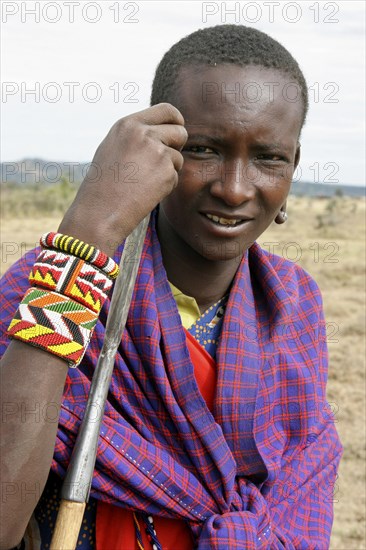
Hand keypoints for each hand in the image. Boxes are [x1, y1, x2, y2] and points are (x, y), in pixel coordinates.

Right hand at [59, 103, 187, 254]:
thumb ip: (137, 136)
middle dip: (177, 146)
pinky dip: (165, 187)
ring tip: (143, 182)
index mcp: (129, 124)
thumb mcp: (113, 148)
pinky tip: (144, 193)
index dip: (176, 121)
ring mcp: (157, 152)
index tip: (177, 131)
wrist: (99, 212)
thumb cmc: (103, 184)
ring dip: (168, 171)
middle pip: (180, 131)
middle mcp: (144, 133)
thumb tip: (161, 131)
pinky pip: (175, 177)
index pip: (167, 110)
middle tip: (162, 162)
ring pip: (178, 158)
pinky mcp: (167, 173)